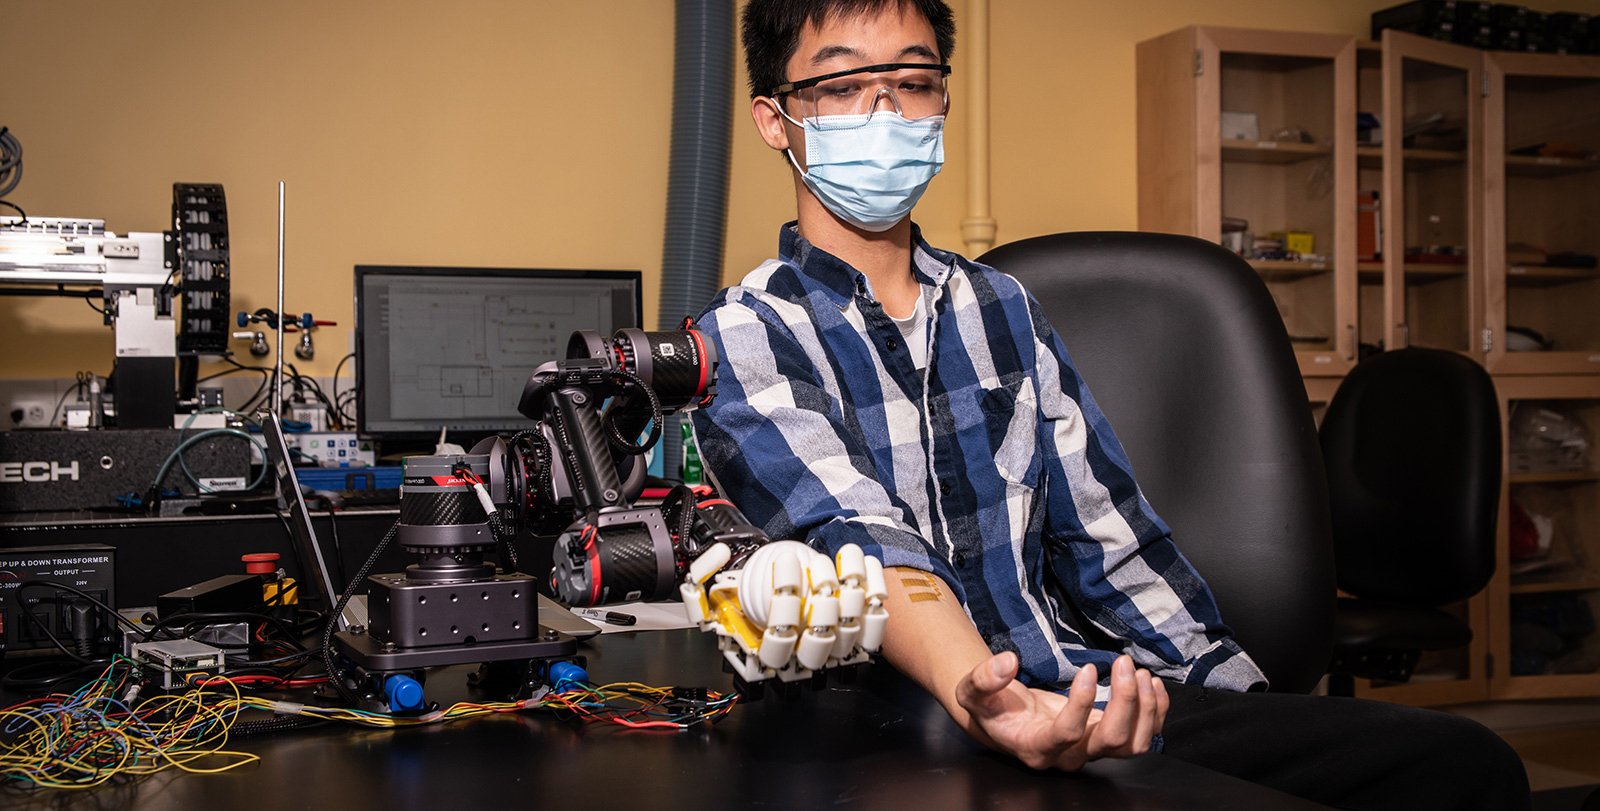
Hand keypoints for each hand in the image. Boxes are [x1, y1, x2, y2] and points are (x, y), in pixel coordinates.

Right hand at [954, 651, 1167, 770]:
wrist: (1004, 720)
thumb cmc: (990, 707)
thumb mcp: (972, 692)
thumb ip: (984, 678)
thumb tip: (1007, 662)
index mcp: (1037, 747)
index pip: (1069, 734)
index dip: (1083, 703)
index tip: (1089, 669)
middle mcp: (1068, 756)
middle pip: (1111, 741)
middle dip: (1125, 702)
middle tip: (1124, 663)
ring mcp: (1091, 750)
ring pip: (1132, 744)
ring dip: (1144, 709)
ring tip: (1140, 673)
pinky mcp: (1105, 739)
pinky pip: (1141, 736)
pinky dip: (1154, 711)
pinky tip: (1151, 684)